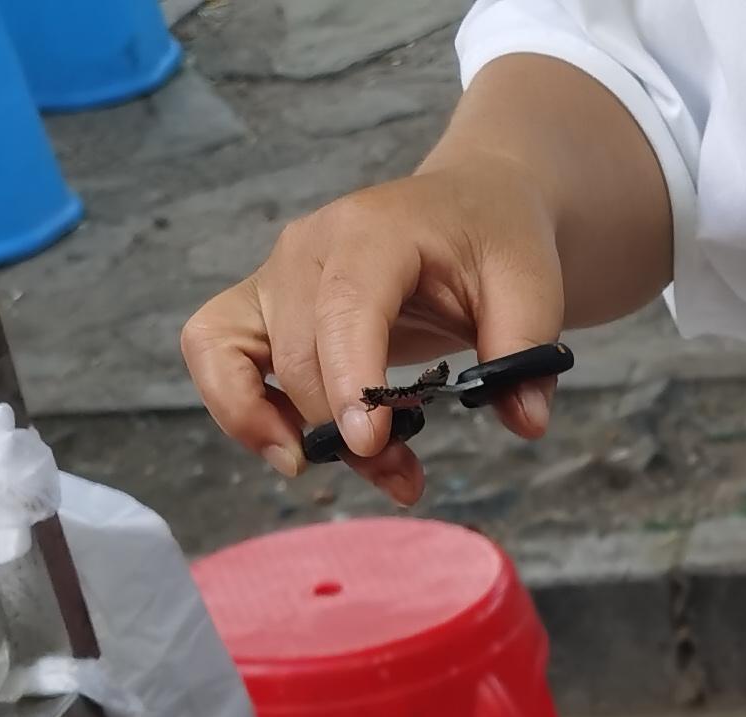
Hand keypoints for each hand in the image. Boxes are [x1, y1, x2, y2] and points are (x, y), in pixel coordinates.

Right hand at [182, 158, 568, 504]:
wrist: (467, 210)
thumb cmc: (494, 243)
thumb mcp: (532, 285)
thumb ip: (525, 351)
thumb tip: (524, 420)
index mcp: (374, 231)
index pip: (345, 306)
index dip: (350, 379)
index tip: (370, 445)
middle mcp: (308, 248)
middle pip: (298, 353)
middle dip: (342, 432)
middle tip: (405, 477)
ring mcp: (276, 275)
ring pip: (236, 356)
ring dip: (280, 428)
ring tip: (344, 468)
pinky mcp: (262, 306)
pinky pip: (213, 353)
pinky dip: (238, 408)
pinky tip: (294, 448)